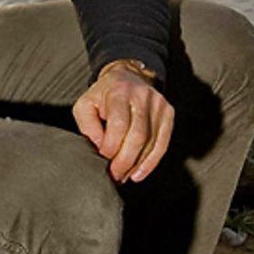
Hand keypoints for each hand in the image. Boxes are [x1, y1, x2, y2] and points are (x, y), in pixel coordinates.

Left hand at [71, 59, 174, 182]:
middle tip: (114, 175)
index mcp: (119, 92)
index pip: (119, 125)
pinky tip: (139, 173)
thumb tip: (100, 147)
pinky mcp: (168, 113)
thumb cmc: (103, 95)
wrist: (127, 77)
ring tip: (123, 176)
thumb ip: (87, 126)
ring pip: (151, 142)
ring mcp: (158, 104)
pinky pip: (162, 143)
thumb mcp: (85, 105)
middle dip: (124, 161)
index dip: (111, 147)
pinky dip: (151, 162)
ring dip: (136, 165)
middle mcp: (142, 96)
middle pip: (138, 136)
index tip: (102, 158)